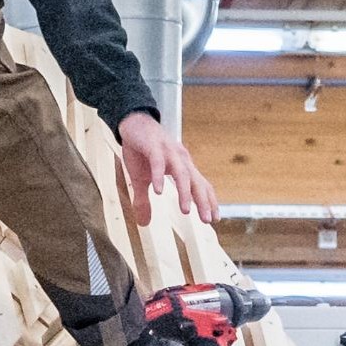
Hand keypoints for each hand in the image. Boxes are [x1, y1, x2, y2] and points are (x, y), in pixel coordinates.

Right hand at [117, 112, 217, 229]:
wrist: (132, 122)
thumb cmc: (141, 151)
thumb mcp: (141, 180)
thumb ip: (144, 201)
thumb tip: (143, 223)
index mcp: (182, 166)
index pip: (200, 185)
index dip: (208, 201)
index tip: (214, 219)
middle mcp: (180, 159)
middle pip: (196, 182)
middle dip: (202, 202)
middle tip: (207, 220)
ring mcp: (168, 151)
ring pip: (181, 174)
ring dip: (184, 192)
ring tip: (185, 211)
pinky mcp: (153, 146)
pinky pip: (158, 163)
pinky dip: (159, 177)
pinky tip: (159, 192)